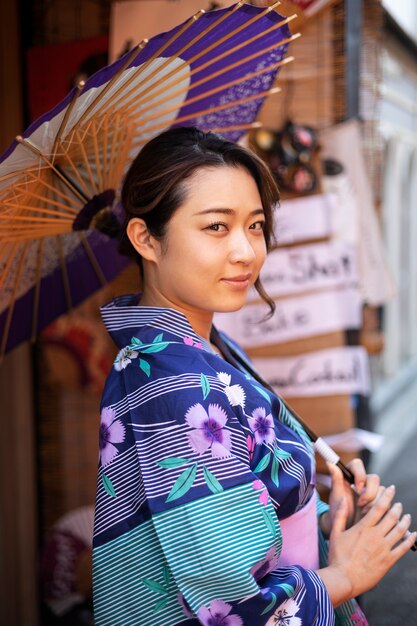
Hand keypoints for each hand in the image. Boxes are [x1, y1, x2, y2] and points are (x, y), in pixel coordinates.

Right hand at [317, 467, 415, 606]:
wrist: (344, 579)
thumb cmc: (337, 556)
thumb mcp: (335, 533)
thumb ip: (340, 515)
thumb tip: (343, 498)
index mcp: (363, 528)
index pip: (378, 507)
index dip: (387, 496)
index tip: (392, 489)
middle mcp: (375, 536)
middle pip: (391, 517)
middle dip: (397, 507)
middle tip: (399, 504)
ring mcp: (383, 548)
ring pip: (399, 531)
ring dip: (405, 521)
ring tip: (408, 516)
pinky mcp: (388, 561)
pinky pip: (403, 548)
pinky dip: (410, 540)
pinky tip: (414, 535)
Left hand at [320, 459, 380, 535]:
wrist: (345, 530)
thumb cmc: (338, 511)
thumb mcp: (336, 496)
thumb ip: (335, 479)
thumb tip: (329, 462)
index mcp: (351, 476)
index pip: (358, 464)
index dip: (360, 475)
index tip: (356, 488)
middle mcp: (364, 482)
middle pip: (374, 478)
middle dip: (369, 493)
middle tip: (360, 505)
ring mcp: (374, 493)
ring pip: (383, 490)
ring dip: (374, 503)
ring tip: (363, 513)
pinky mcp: (382, 504)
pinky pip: (389, 502)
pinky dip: (382, 510)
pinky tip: (373, 517)